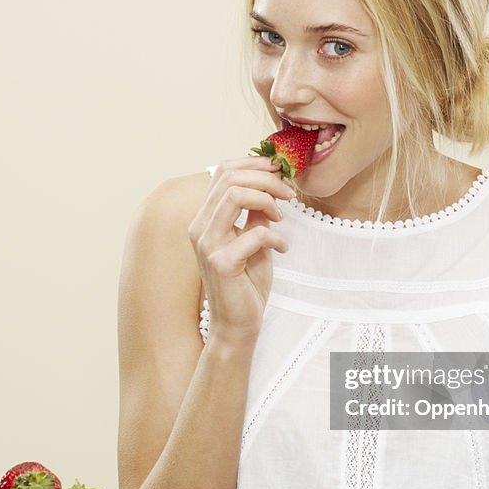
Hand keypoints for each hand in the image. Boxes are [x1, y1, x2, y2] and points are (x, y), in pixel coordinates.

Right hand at [188, 157, 293, 348]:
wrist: (238, 324)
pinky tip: (281, 248)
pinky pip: (254, 233)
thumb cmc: (246, 282)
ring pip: (235, 195)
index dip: (254, 163)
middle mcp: (200, 227)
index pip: (222, 172)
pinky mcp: (221, 263)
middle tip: (288, 193)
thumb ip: (256, 213)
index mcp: (205, 218)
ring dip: (267, 200)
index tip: (279, 170)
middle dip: (266, 178)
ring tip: (281, 217)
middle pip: (229, 177)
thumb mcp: (254, 239)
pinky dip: (275, 237)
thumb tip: (270, 184)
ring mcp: (207, 245)